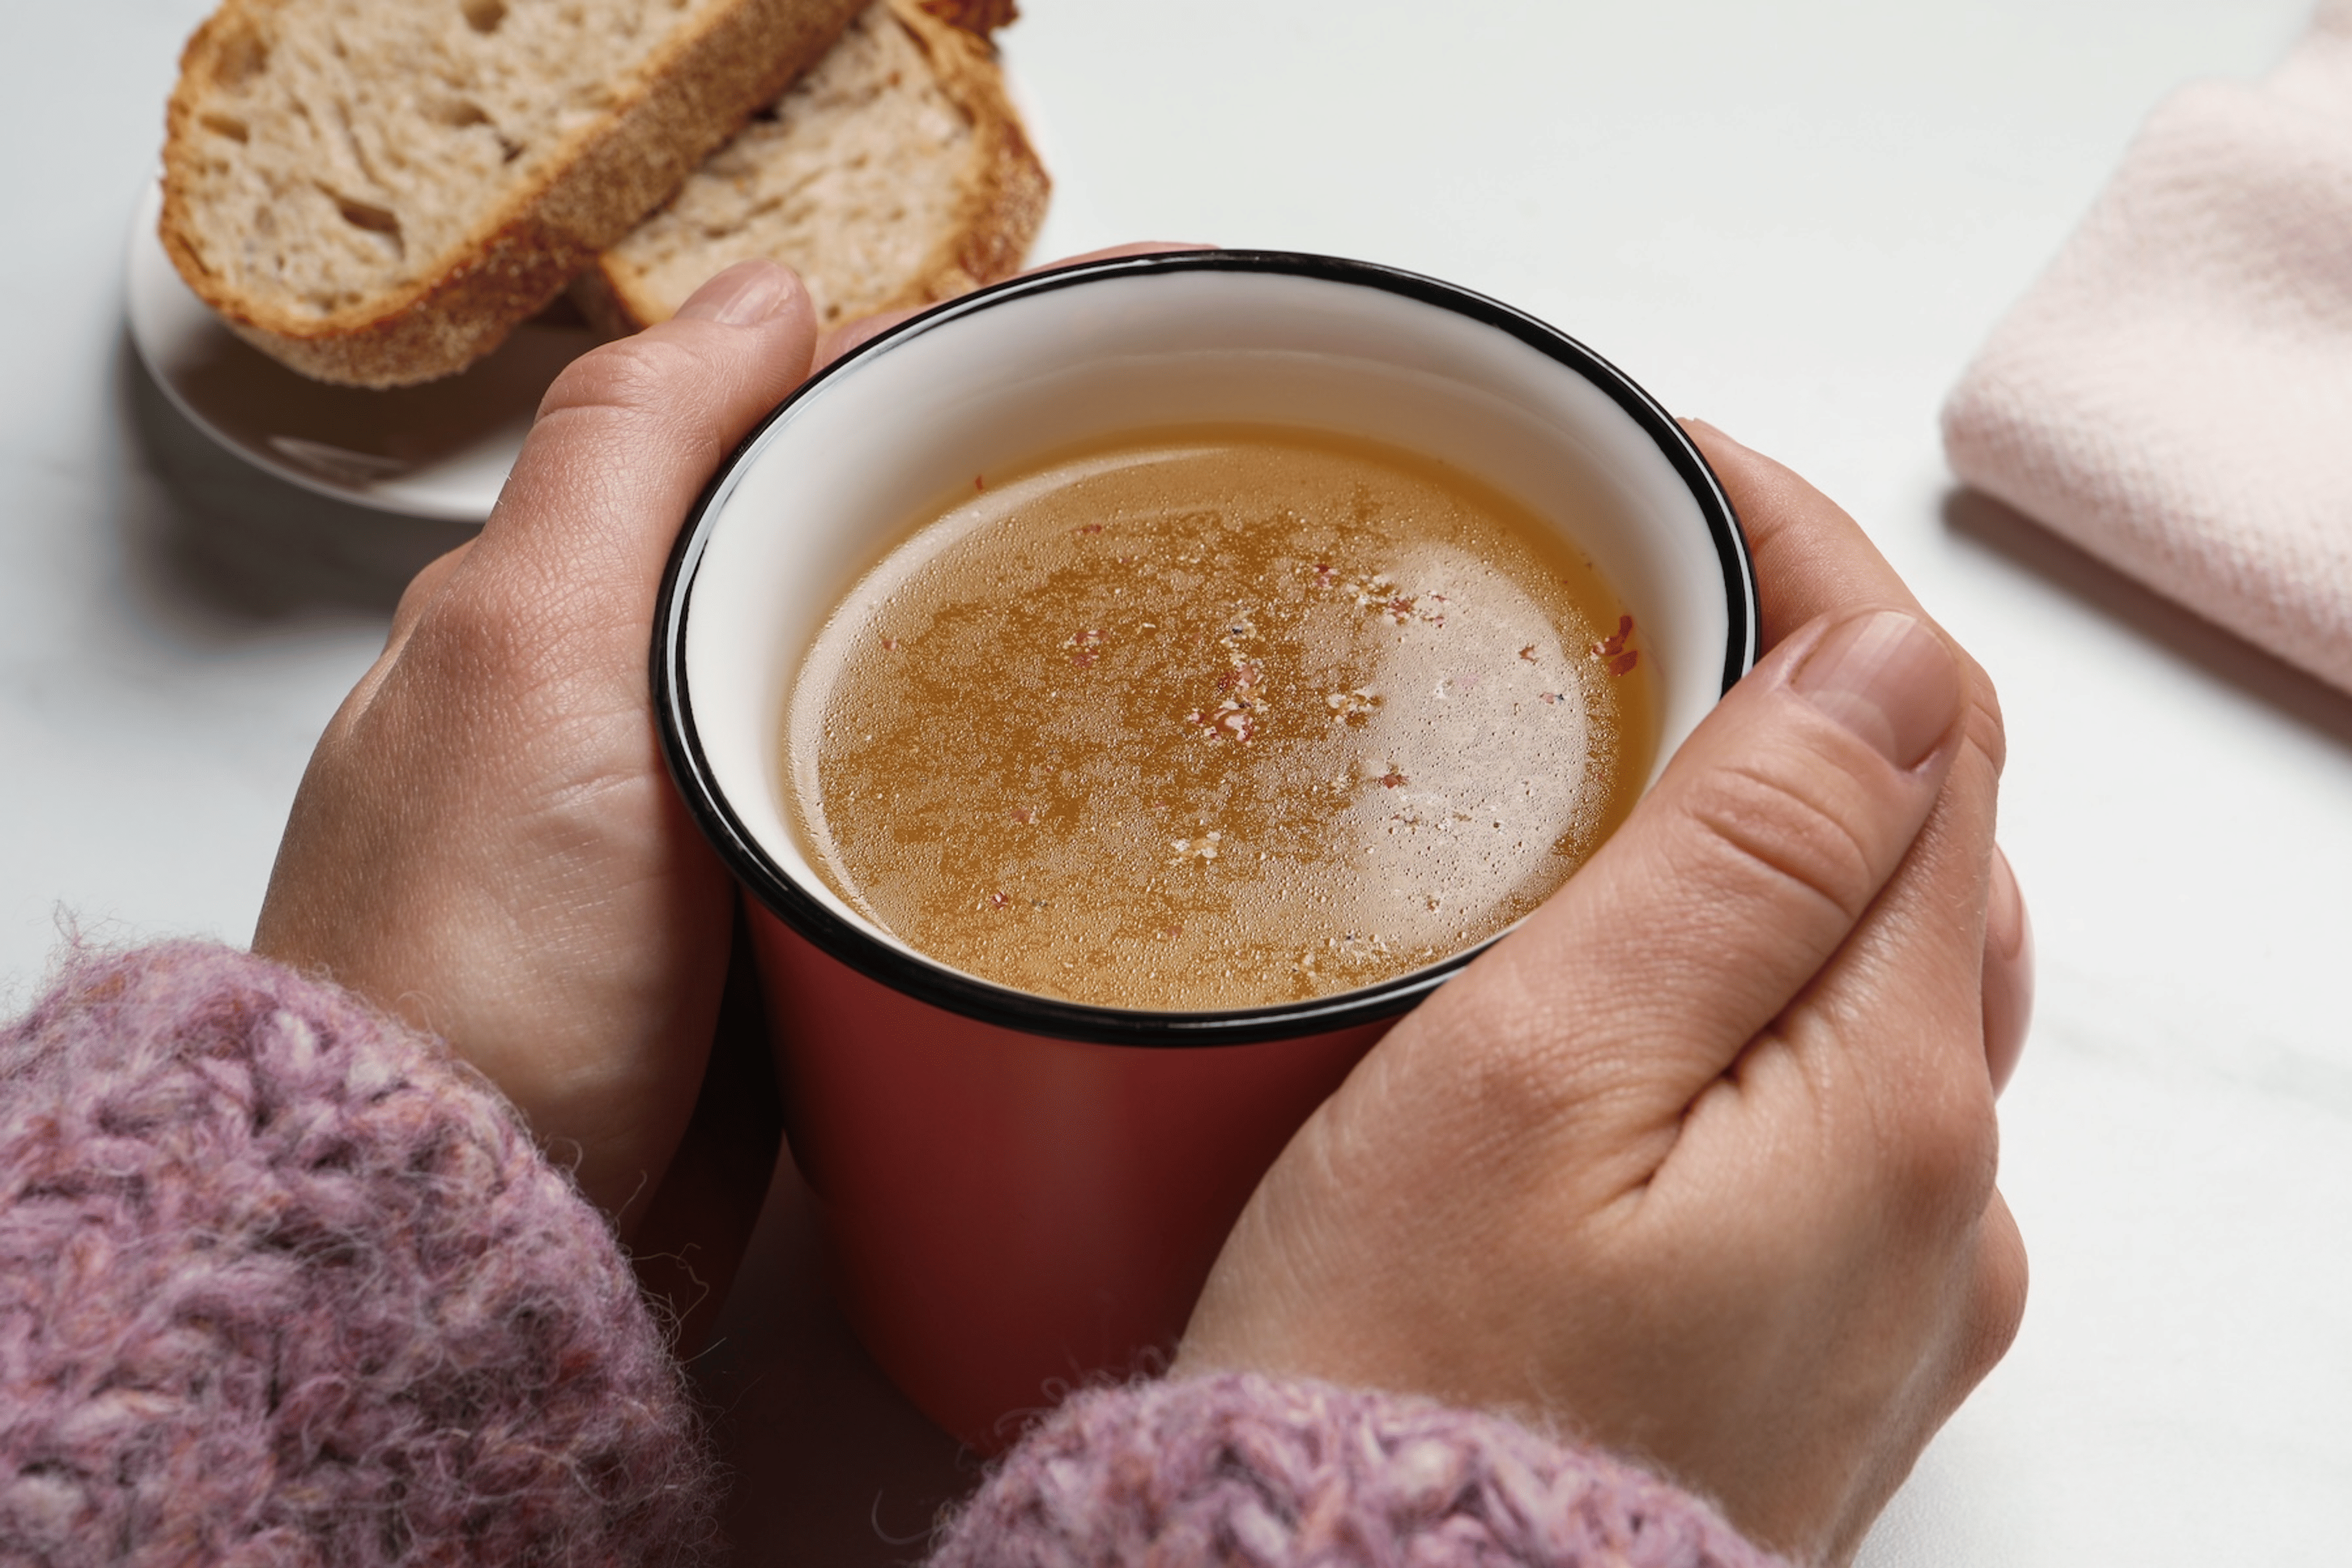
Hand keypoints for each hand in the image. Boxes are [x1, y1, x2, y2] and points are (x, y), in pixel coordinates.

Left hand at [252, 243, 1208, 1254]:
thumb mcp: (533, 653)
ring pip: (904, 698)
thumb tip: (764, 291)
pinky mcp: (786, 951)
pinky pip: (912, 838)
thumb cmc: (473, 963)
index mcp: (588, 603)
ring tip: (1179, 628)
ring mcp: (725, 832)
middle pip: (863, 556)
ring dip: (1021, 669)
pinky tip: (1095, 801)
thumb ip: (631, 453)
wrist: (469, 1239)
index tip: (1092, 344)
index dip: (937, 371)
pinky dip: (998, 809)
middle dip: (1008, 515)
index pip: (788, 428)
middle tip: (1172, 488)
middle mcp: (654, 703)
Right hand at [1177, 422, 2031, 1565]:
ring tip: (1621, 753)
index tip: (1679, 469)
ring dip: (1781, 831)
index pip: (1925, 730)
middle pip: (1924, 844)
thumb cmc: (1411, 1384)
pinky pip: (1830, 1093)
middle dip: (1800, 683)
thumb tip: (1887, 668)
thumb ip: (1739, 864)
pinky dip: (1760, 979)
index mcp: (1891, 1098)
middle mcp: (1942, 1193)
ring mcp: (1891, 1275)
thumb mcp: (1540, 1080)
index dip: (1815, 565)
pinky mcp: (1810, 1332)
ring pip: (1880, 969)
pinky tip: (1646, 976)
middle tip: (1625, 592)